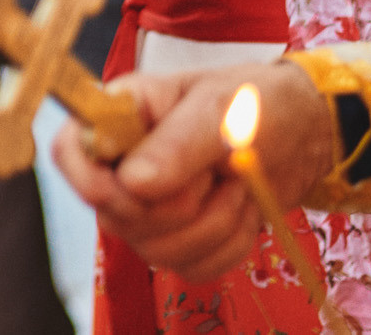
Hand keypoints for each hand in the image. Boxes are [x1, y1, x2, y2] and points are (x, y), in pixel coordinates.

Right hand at [53, 62, 332, 282]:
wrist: (302, 133)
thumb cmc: (257, 101)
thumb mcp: (222, 109)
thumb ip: (177, 143)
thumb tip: (133, 185)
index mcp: (121, 116)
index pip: (67, 152)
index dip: (89, 179)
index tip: (134, 184)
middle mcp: (124, 165)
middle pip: (116, 215)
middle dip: (181, 203)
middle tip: (218, 166)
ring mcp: (148, 209)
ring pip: (157, 251)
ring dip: (215, 223)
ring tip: (236, 182)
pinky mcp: (180, 242)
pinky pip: (192, 268)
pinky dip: (229, 244)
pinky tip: (241, 208)